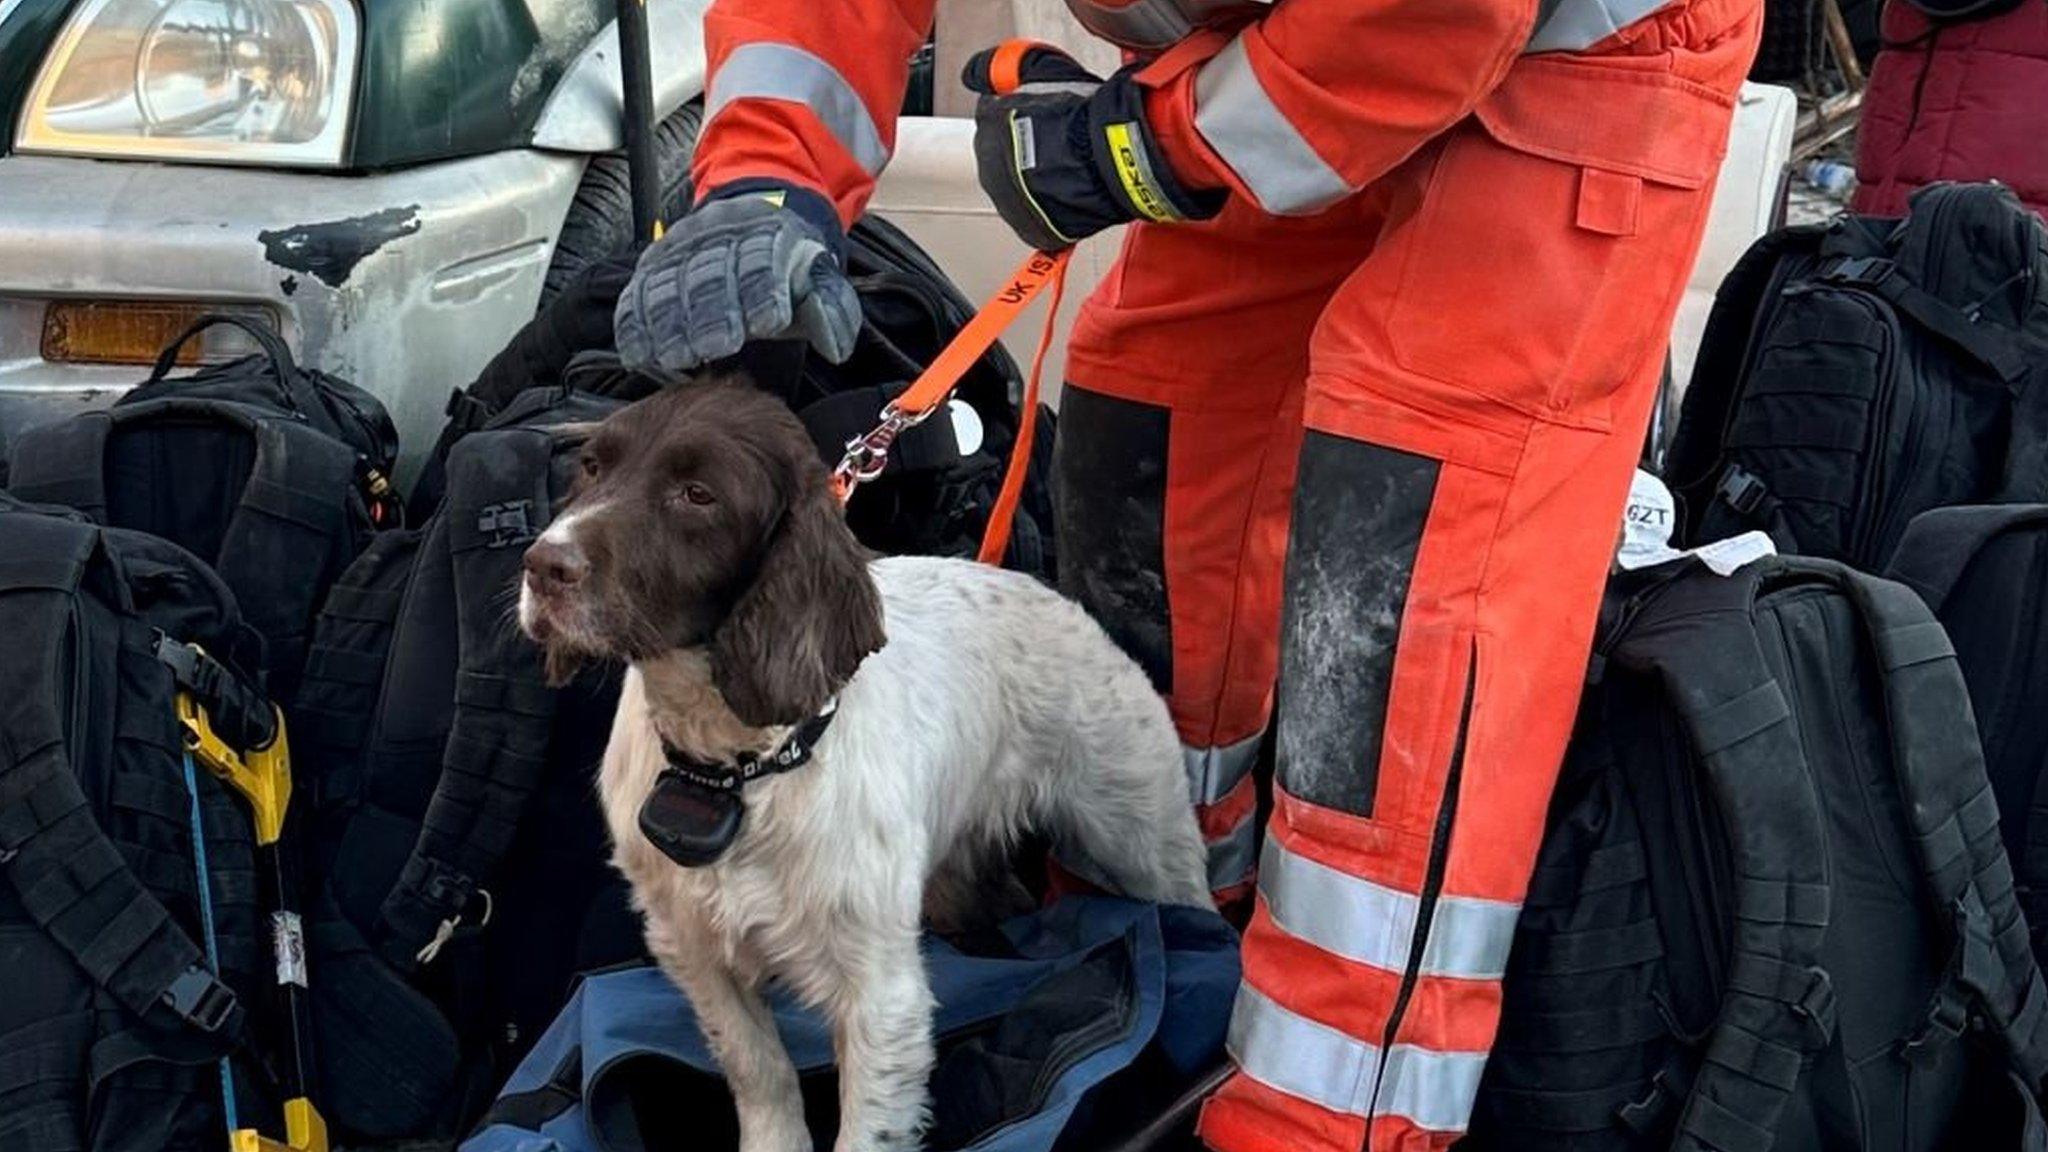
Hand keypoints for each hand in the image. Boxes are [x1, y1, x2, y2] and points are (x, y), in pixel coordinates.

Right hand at [614, 184, 861, 374]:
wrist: (755, 213)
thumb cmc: (789, 266)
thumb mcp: (820, 281)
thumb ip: (830, 313)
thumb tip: (834, 348)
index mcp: (768, 236)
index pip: (763, 264)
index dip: (763, 292)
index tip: (766, 322)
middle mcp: (720, 235)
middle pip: (711, 276)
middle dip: (711, 313)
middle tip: (712, 347)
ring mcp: (682, 247)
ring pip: (670, 283)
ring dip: (669, 323)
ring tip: (675, 356)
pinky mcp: (655, 261)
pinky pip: (639, 290)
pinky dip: (635, 322)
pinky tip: (637, 351)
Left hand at [963, 43, 1221, 251]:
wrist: (1109, 157)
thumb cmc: (1080, 114)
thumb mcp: (1042, 69)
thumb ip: (1006, 67)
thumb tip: (976, 73)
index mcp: (988, 124)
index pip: (996, 117)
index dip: (1025, 114)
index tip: (1047, 117)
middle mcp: (988, 165)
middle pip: (1005, 155)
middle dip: (1029, 149)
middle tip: (1062, 143)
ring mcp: (1008, 201)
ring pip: (1020, 187)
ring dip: (1040, 179)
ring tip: (1072, 168)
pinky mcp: (1031, 227)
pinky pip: (1038, 216)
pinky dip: (1052, 207)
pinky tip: (1073, 192)